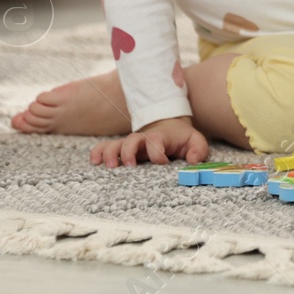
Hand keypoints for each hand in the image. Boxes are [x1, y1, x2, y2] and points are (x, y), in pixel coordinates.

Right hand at [91, 116, 208, 167]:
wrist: (168, 127)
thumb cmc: (181, 138)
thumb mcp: (195, 141)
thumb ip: (198, 150)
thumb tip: (193, 161)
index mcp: (160, 137)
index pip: (156, 142)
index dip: (158, 153)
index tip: (162, 162)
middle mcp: (142, 140)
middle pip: (131, 141)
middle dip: (129, 153)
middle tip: (130, 166)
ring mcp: (129, 144)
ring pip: (114, 145)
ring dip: (110, 154)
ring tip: (110, 167)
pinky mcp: (120, 149)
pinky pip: (104, 147)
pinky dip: (97, 153)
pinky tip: (95, 163)